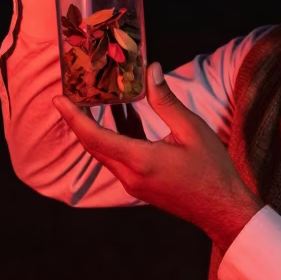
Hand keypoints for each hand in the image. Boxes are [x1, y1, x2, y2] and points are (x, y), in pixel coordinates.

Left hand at [51, 63, 264, 251]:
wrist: (222, 209)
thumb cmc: (212, 169)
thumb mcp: (192, 129)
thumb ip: (166, 101)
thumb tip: (151, 71)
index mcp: (141, 160)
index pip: (95, 137)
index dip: (74, 117)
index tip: (58, 99)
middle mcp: (130, 175)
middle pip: (94, 145)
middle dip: (78, 120)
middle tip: (70, 94)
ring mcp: (134, 184)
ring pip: (106, 152)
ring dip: (98, 128)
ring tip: (94, 100)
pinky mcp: (140, 186)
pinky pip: (119, 159)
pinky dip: (116, 138)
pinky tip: (124, 117)